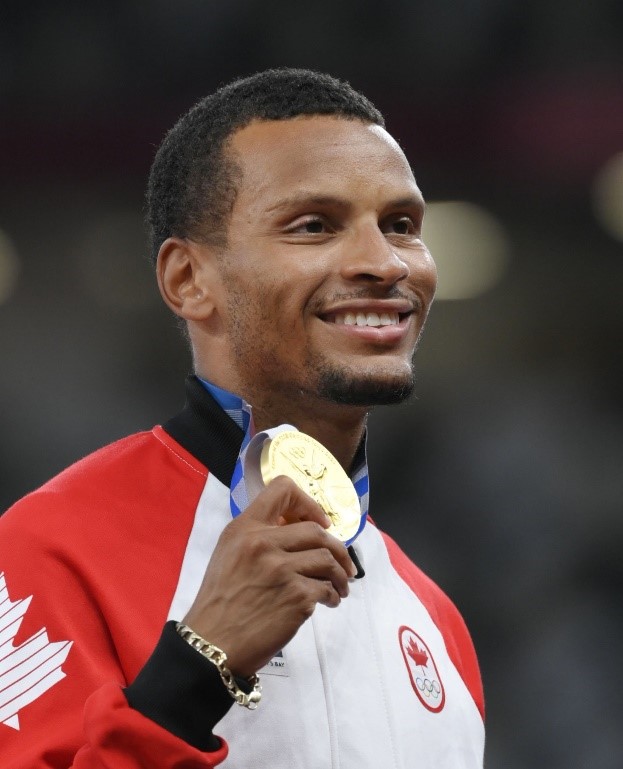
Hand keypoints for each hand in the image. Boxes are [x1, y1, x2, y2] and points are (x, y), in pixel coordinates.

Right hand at [182, 475, 355, 677]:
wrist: (213, 644)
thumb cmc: (220, 600)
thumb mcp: (229, 553)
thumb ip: (259, 535)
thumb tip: (300, 530)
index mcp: (244, 528)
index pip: (282, 489)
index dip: (308, 502)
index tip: (320, 521)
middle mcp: (263, 543)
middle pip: (317, 530)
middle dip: (337, 547)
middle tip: (342, 563)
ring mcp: (281, 570)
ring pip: (327, 559)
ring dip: (341, 574)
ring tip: (340, 586)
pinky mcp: (296, 597)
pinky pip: (327, 588)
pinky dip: (333, 595)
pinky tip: (329, 602)